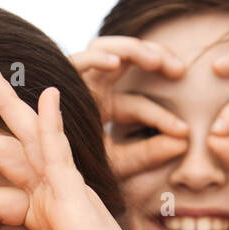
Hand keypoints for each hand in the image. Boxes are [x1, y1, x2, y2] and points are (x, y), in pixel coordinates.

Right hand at [71, 35, 189, 176]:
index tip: (185, 132)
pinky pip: (78, 60)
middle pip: (126, 58)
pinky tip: (117, 62)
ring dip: (132, 48)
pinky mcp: (58, 83)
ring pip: (105, 47)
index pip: (138, 104)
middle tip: (180, 70)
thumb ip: (148, 154)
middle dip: (155, 57)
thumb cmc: (76, 174)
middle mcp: (91, 88)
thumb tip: (184, 142)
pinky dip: (97, 56)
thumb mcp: (119, 164)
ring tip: (155, 60)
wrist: (43, 182)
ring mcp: (75, 81)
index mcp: (104, 105)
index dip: (163, 117)